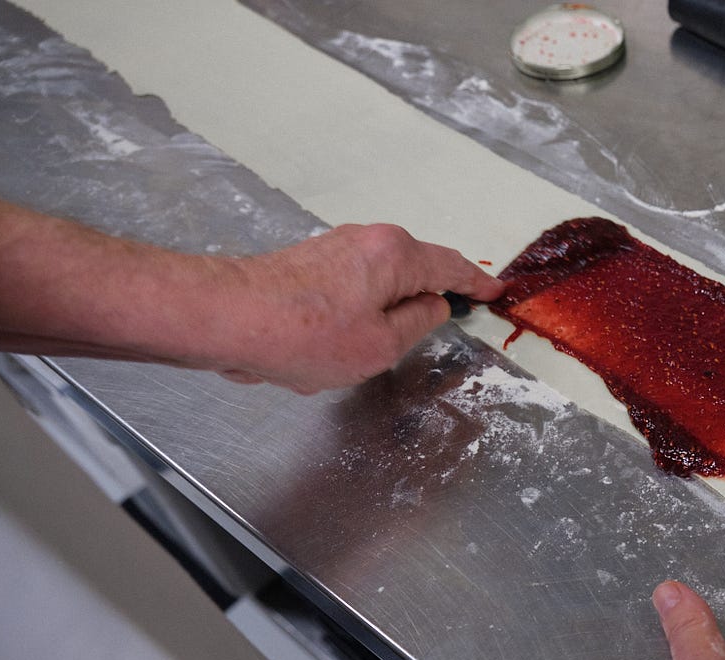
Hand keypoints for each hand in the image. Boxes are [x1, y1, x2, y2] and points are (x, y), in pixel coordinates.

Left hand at [210, 223, 501, 392]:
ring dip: (382, 317)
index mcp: (396, 254)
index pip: (451, 266)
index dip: (477, 283)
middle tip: (441, 325)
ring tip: (362, 354)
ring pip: (379, 284)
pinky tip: (328, 350)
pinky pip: (351, 290)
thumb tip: (432, 306)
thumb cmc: (308, 335)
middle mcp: (367, 240)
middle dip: (426, 300)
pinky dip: (354, 318)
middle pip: (414, 270)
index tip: (496, 292)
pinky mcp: (308, 264)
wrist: (228, 318)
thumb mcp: (383, 345)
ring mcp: (335, 248)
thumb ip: (419, 322)